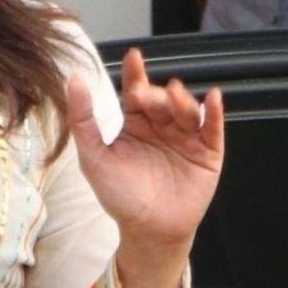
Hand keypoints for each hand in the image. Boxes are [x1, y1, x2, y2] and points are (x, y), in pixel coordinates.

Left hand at [67, 48, 222, 287]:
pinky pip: (213, 127)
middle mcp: (162, 127)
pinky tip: (212, 98)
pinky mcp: (208, 152)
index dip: (135, 74)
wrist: (147, 230)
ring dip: (181, 100)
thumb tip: (73, 81)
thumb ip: (82, 120)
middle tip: (146, 96)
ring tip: (174, 96)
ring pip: (187, 109)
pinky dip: (214, 112)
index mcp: (136, 125)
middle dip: (155, 94)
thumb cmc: (119, 196)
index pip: (136, 92)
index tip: (133, 56)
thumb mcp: (93, 157)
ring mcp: (186, 138)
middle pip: (162, 99)